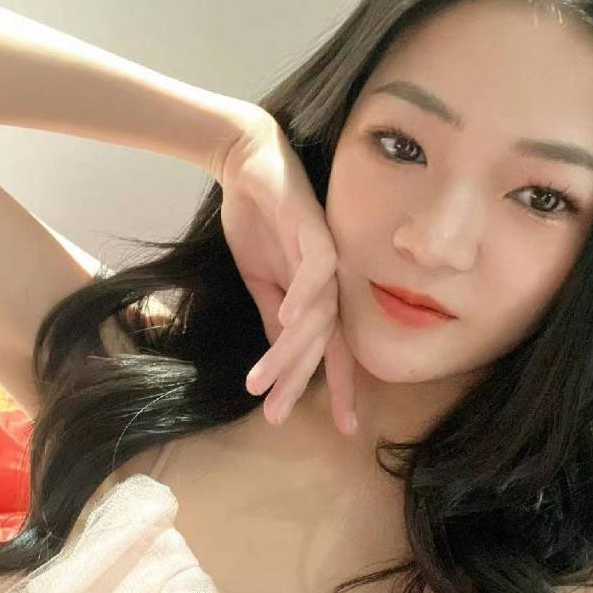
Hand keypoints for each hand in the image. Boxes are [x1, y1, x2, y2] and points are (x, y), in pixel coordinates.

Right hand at [213, 106, 358, 434]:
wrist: (248, 165)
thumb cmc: (259, 222)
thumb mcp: (261, 281)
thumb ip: (274, 316)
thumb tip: (281, 355)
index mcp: (318, 298)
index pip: (333, 350)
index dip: (339, 388)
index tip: (344, 427)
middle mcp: (330, 284)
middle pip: (322, 343)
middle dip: (298, 382)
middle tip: (276, 418)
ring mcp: (326, 258)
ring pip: (315, 315)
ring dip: (287, 351)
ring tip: (261, 383)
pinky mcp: (316, 230)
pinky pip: (317, 268)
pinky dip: (304, 294)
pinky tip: (288, 318)